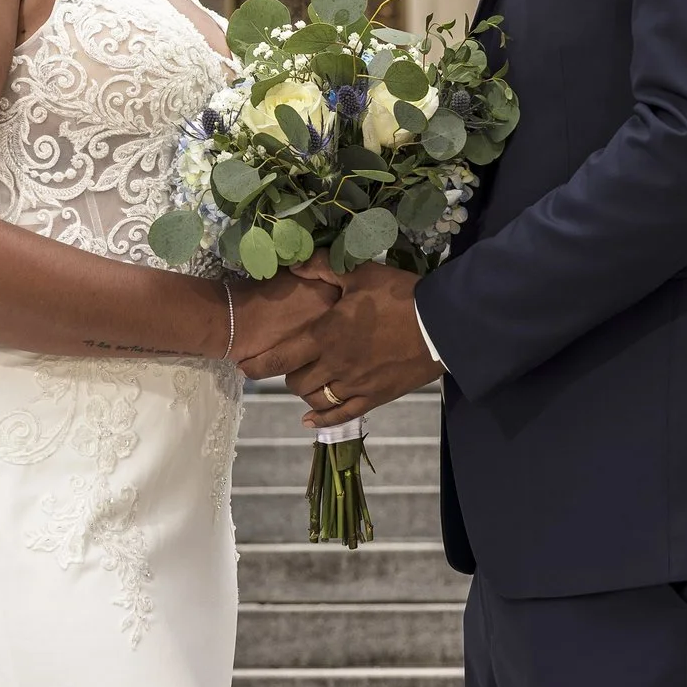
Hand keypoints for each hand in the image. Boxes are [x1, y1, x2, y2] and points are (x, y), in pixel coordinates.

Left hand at [242, 261, 440, 428]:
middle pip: (295, 382)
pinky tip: (311, 422)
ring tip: (306, 384)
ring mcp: (355, 385)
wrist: (441, 324)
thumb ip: (323, 268)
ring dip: (306, 393)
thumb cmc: (399, 296)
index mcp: (326, 334)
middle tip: (287, 366)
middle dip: (287, 374)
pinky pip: (343, 416)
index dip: (258, 364)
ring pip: (316, 401)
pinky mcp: (375, 397)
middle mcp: (335, 364)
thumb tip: (293, 264)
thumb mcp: (361, 274)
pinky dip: (323, 421)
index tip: (245, 366)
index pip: (280, 356)